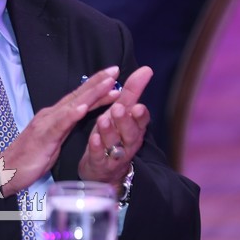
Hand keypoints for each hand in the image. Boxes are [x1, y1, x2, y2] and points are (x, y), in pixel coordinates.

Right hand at [0, 66, 122, 196]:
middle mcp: (51, 114)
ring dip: (91, 93)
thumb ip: (66, 126)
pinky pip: (59, 124)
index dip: (96, 86)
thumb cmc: (30, 157)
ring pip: (72, 105)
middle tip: (115, 70)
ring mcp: (46, 123)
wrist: (6, 170)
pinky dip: (71, 114)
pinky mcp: (43, 136)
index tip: (113, 77)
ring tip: (108, 83)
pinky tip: (83, 108)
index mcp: (55, 115)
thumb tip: (80, 114)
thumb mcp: (54, 139)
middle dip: (98, 82)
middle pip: (78, 95)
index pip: (79, 98)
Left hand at [79, 66, 152, 187]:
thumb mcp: (123, 113)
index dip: (140, 115)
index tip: (138, 106)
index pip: (141, 121)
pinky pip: (98, 156)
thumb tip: (146, 69)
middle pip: (129, 133)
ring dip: (109, 131)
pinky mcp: (99, 164)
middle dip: (124, 121)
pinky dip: (96, 148)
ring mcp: (113, 155)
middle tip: (118, 109)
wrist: (103, 170)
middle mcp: (127, 142)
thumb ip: (132, 92)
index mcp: (134, 128)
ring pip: (113, 144)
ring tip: (102, 119)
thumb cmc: (114, 135)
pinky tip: (93, 139)